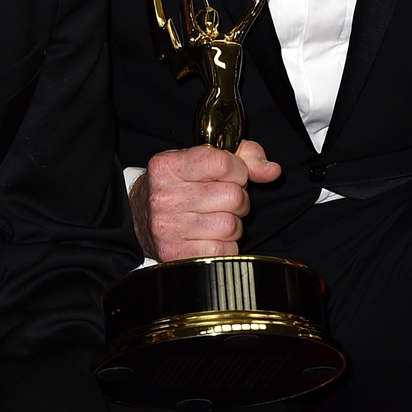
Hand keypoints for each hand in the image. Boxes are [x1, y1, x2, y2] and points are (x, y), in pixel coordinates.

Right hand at [130, 140, 280, 261]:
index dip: (238, 170)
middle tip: (223, 201)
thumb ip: (244, 158)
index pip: (222, 163)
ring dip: (232, 225)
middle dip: (238, 200)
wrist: (140, 217)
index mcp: (168, 166)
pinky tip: (211, 237)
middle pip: (232, 196)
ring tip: (215, 219)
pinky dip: (225, 246)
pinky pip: (222, 251)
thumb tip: (271, 171)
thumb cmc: (179, 186)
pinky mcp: (175, 254)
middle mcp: (164, 196)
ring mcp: (168, 228)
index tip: (232, 175)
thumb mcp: (204, 161)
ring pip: (230, 226)